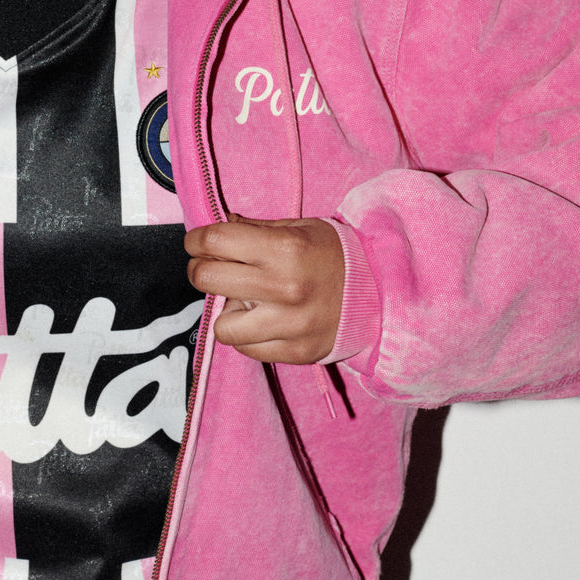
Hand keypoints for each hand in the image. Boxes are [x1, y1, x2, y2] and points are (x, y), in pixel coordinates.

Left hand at [185, 215, 343, 363]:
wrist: (382, 293)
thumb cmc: (334, 254)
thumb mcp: (299, 228)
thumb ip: (255, 229)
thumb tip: (215, 226)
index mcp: (285, 249)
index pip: (215, 241)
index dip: (197, 240)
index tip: (197, 242)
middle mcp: (284, 288)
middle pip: (207, 278)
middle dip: (200, 269)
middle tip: (210, 267)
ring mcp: (290, 325)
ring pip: (222, 326)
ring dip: (225, 311)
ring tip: (242, 301)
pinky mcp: (295, 352)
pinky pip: (246, 349)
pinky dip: (246, 335)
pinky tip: (260, 320)